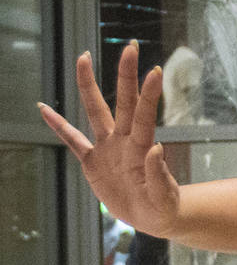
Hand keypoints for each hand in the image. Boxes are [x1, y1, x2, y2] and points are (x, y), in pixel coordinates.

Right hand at [39, 42, 180, 237]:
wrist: (153, 217)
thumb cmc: (164, 206)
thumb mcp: (164, 197)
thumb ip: (159, 175)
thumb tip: (156, 149)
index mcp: (142, 148)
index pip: (145, 115)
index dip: (149, 94)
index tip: (155, 71)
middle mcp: (125, 141)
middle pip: (123, 102)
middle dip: (125, 75)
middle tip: (130, 47)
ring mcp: (108, 148)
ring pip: (95, 111)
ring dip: (89, 86)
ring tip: (82, 58)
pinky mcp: (92, 162)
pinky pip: (71, 139)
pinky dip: (57, 125)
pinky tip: (43, 108)